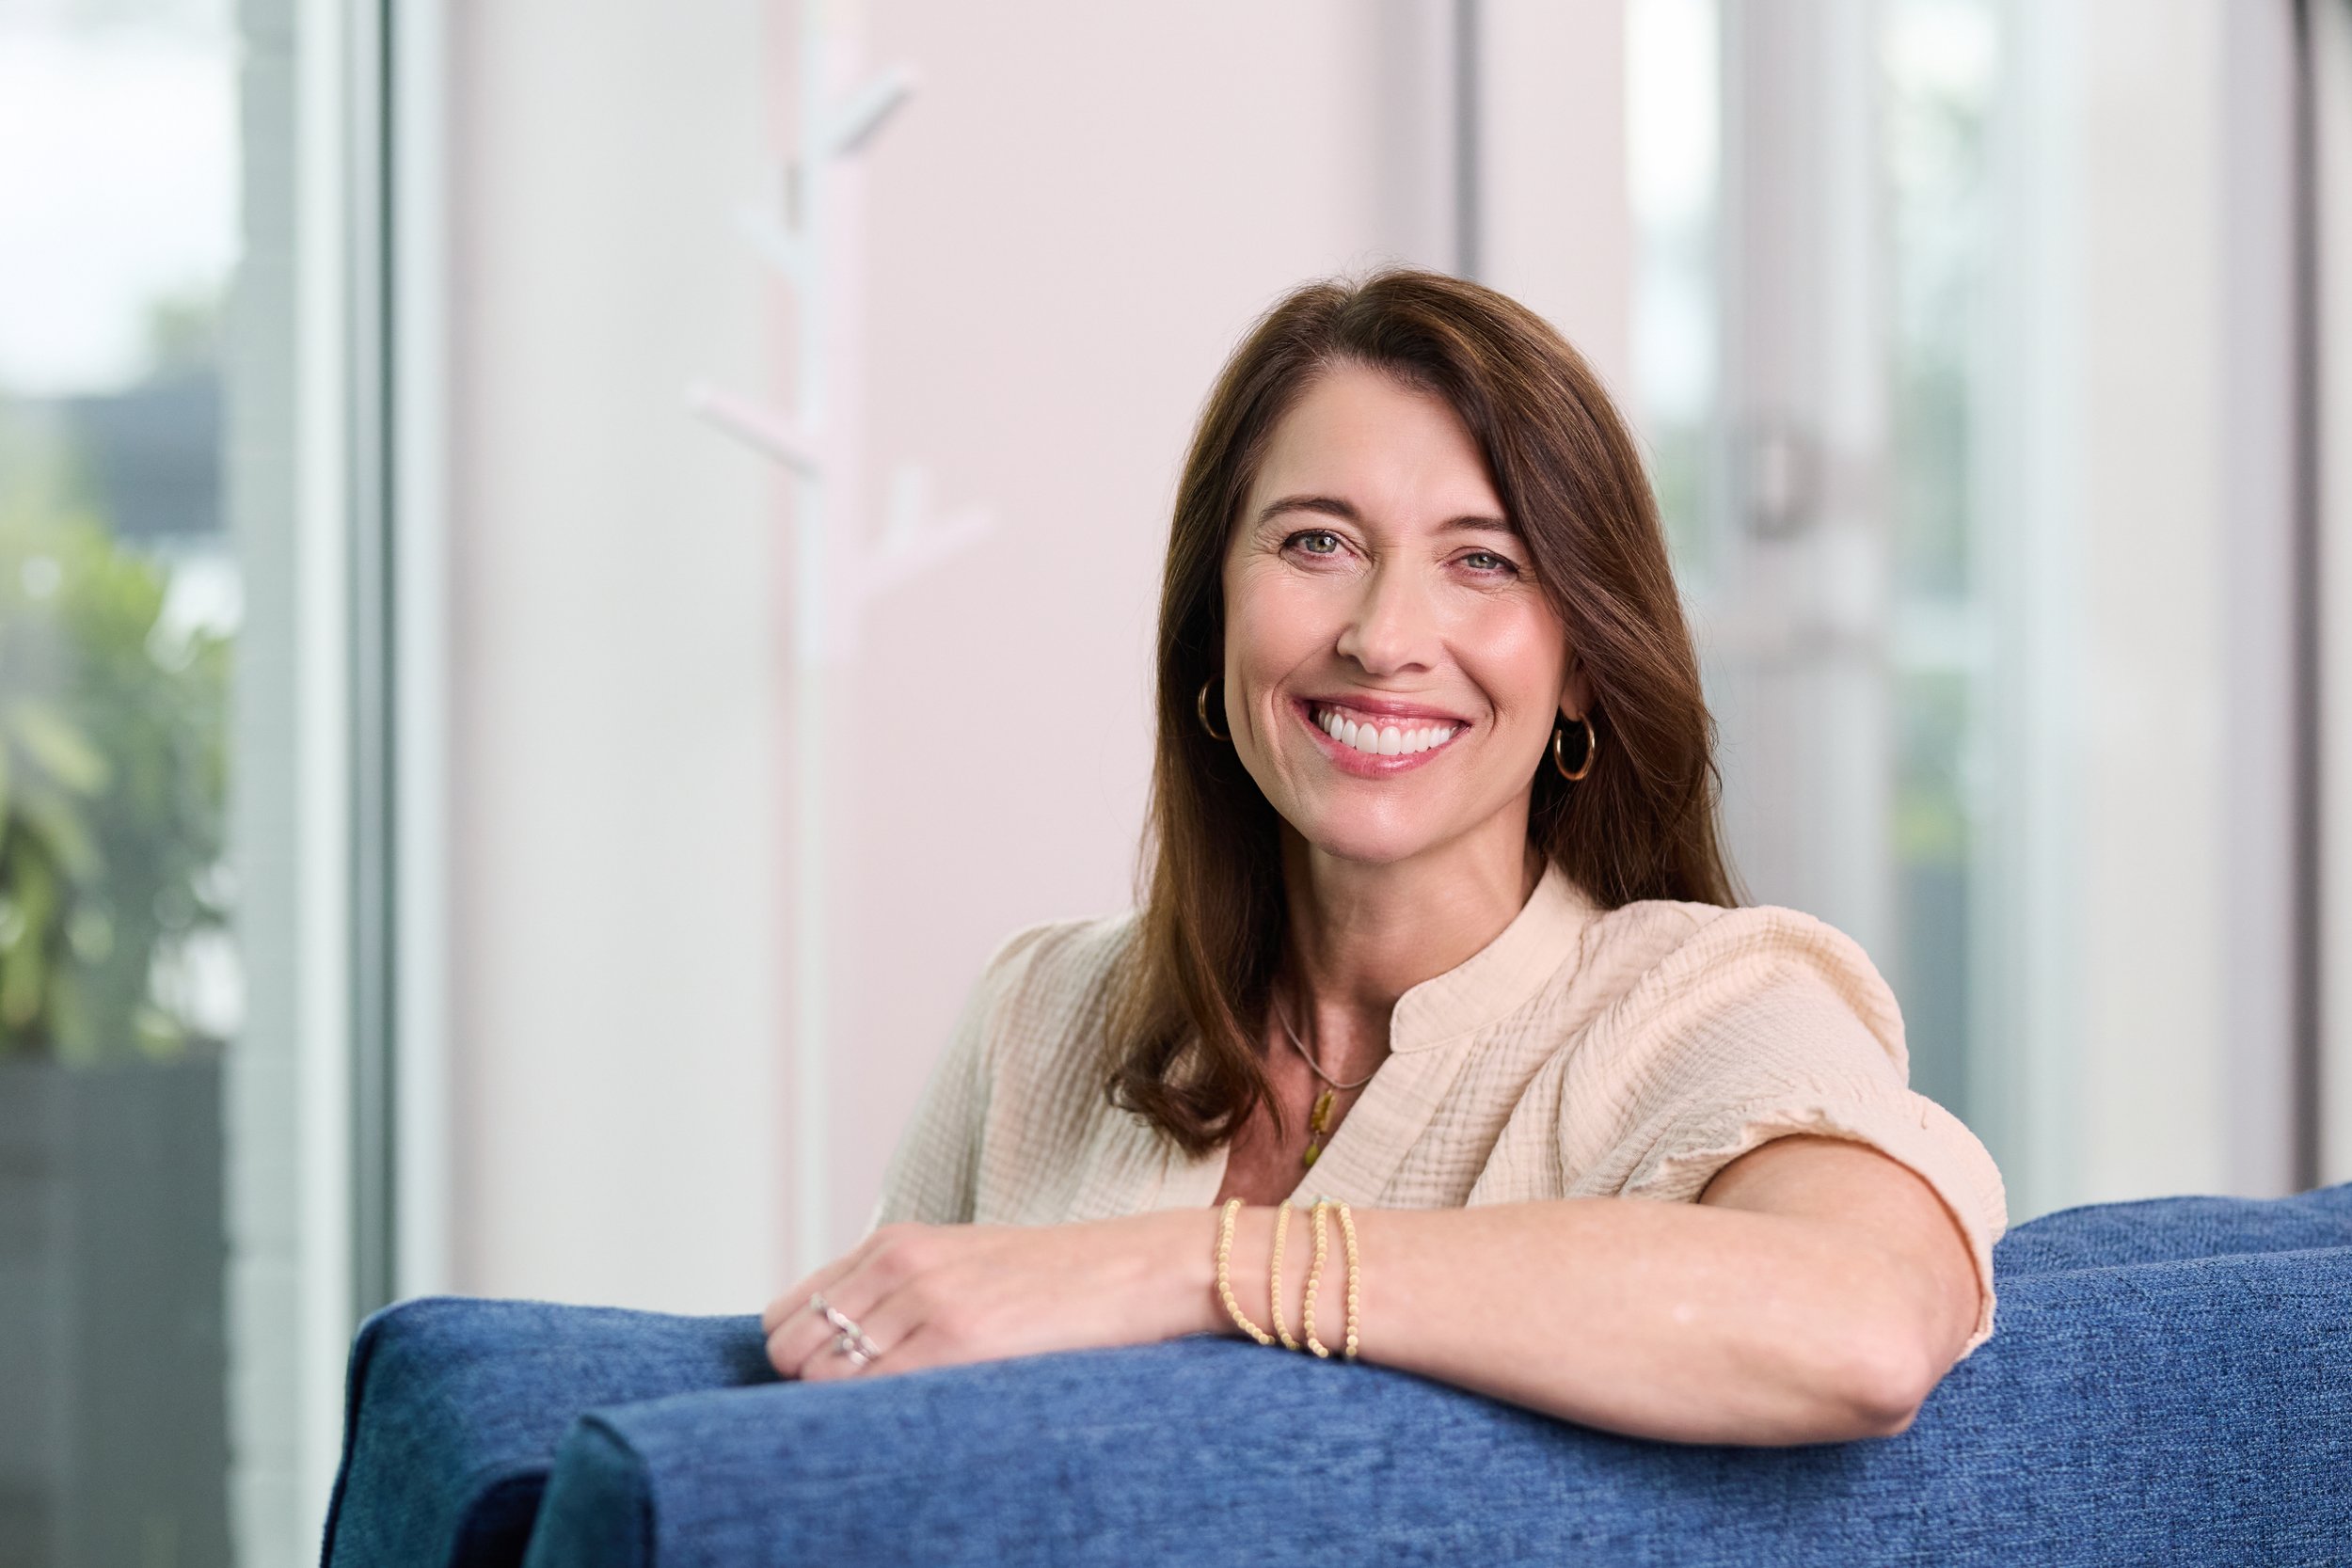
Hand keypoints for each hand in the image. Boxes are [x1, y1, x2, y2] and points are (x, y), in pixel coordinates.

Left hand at [760, 1209, 1212, 1381]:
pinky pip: (872, 1392)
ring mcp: (926, 1298)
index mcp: (894, 1242)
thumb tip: (840, 1355)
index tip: (833, 1386)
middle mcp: (899, 1262)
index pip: (788, 1311)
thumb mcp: (962, 1266)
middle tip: (862, 1412)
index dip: (799, 1358)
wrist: (1137, 1269)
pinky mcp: (959, 1337)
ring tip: (892, 1423)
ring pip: (822, 1377)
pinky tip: (915, 1421)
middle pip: (791, 1348)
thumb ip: (899, 1294)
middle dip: (810, 1388)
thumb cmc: (1058, 1282)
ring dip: (841, 1410)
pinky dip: (874, 1419)